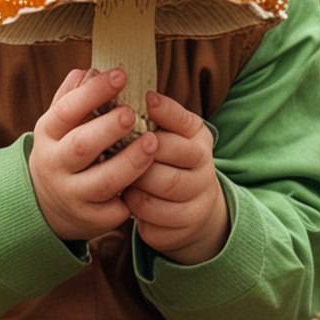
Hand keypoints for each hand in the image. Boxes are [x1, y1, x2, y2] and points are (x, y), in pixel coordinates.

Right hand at [29, 69, 159, 243]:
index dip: (93, 92)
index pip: (67, 110)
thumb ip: (72, 97)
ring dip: (130, 162)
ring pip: (103, 181)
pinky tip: (151, 180)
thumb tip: (87, 70)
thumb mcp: (59, 125)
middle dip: (109, 129)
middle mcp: (55, 165)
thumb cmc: (63, 152)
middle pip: (81, 146)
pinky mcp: (90, 219)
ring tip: (153, 143)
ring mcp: (72, 194)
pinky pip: (115, 207)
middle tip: (132, 113)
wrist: (46, 206)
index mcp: (48, 134)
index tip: (121, 75)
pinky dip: (134, 194)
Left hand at [123, 91, 228, 264]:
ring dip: (136, 182)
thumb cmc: (168, 161)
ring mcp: (198, 200)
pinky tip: (126, 199)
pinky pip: (156, 219)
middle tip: (114, 148)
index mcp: (199, 139)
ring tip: (119, 176)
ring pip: (163, 188)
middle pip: (172, 153)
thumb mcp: (169, 135)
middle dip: (141, 152)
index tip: (146, 99)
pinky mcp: (183, 227)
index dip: (166, 111)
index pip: (185, 122)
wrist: (191, 209)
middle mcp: (204, 168)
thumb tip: (128, 92)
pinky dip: (136, 209)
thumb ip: (154, 116)